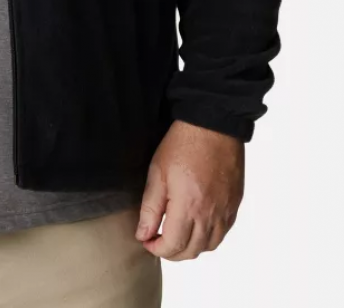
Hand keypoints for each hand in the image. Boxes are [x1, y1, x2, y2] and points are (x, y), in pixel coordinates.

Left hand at [135, 119, 243, 260]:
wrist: (213, 126)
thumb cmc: (182, 145)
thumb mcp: (157, 173)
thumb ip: (150, 208)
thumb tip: (143, 234)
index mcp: (189, 207)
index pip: (173, 246)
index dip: (157, 249)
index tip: (146, 241)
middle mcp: (210, 214)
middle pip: (192, 251)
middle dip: (172, 252)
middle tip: (157, 240)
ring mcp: (225, 211)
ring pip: (209, 246)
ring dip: (190, 247)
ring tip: (175, 234)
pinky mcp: (234, 205)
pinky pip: (222, 234)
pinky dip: (207, 237)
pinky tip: (195, 225)